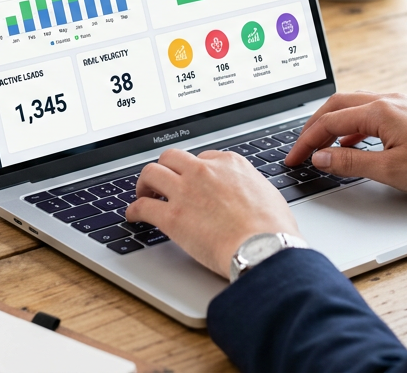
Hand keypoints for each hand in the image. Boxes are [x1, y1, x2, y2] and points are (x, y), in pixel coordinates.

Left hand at [126, 148, 299, 277]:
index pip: (201, 158)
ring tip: (143, 195)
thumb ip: (249, 188)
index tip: (190, 180)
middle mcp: (204, 171)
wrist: (264, 247)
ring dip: (144, 184)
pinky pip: (142, 206)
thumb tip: (248, 195)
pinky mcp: (172, 216)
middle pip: (172, 157)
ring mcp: (185, 191)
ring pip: (151, 173)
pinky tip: (133, 216)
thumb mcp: (267, 194)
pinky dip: (134, 210)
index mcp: (229, 164)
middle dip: (165, 168)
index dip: (192, 170)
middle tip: (162, 183)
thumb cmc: (273, 228)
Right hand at [283, 91, 406, 196]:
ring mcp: (399, 103)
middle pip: (337, 106)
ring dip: (333, 124)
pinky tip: (351, 145)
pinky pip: (370, 112)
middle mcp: (388, 100)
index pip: (330, 122)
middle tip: (300, 149)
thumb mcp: (390, 170)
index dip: (307, 141)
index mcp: (380, 110)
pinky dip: (352, 126)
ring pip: (353, 106)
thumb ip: (350, 163)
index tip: (294, 158)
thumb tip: (321, 158)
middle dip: (314, 127)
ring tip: (320, 146)